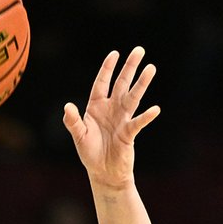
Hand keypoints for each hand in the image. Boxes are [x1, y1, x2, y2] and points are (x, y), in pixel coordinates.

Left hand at [63, 47, 159, 188]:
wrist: (103, 173)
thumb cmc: (90, 153)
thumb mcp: (79, 137)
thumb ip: (72, 122)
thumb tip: (67, 106)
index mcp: (96, 107)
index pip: (102, 83)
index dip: (107, 69)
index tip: (115, 53)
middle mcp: (111, 109)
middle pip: (121, 84)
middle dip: (129, 67)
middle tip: (139, 50)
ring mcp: (122, 119)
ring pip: (132, 97)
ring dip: (141, 84)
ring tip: (151, 68)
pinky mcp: (129, 133)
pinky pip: (138, 123)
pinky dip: (146, 117)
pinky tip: (154, 109)